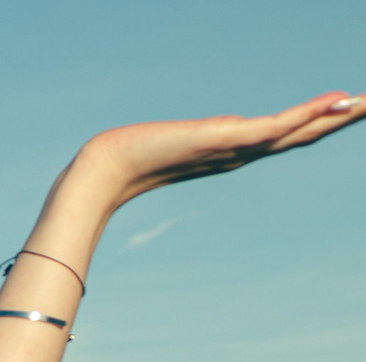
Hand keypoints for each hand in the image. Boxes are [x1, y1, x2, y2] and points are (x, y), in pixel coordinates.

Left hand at [69, 92, 359, 210]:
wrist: (109, 168)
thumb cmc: (134, 156)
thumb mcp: (176, 142)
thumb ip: (191, 140)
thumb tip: (199, 136)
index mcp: (236, 150)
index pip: (289, 134)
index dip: (322, 122)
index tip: (351, 108)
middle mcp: (243, 152)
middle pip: (304, 134)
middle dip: (342, 119)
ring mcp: (238, 148)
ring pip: (298, 131)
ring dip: (337, 116)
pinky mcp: (227, 140)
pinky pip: (275, 127)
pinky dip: (306, 115)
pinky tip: (334, 103)